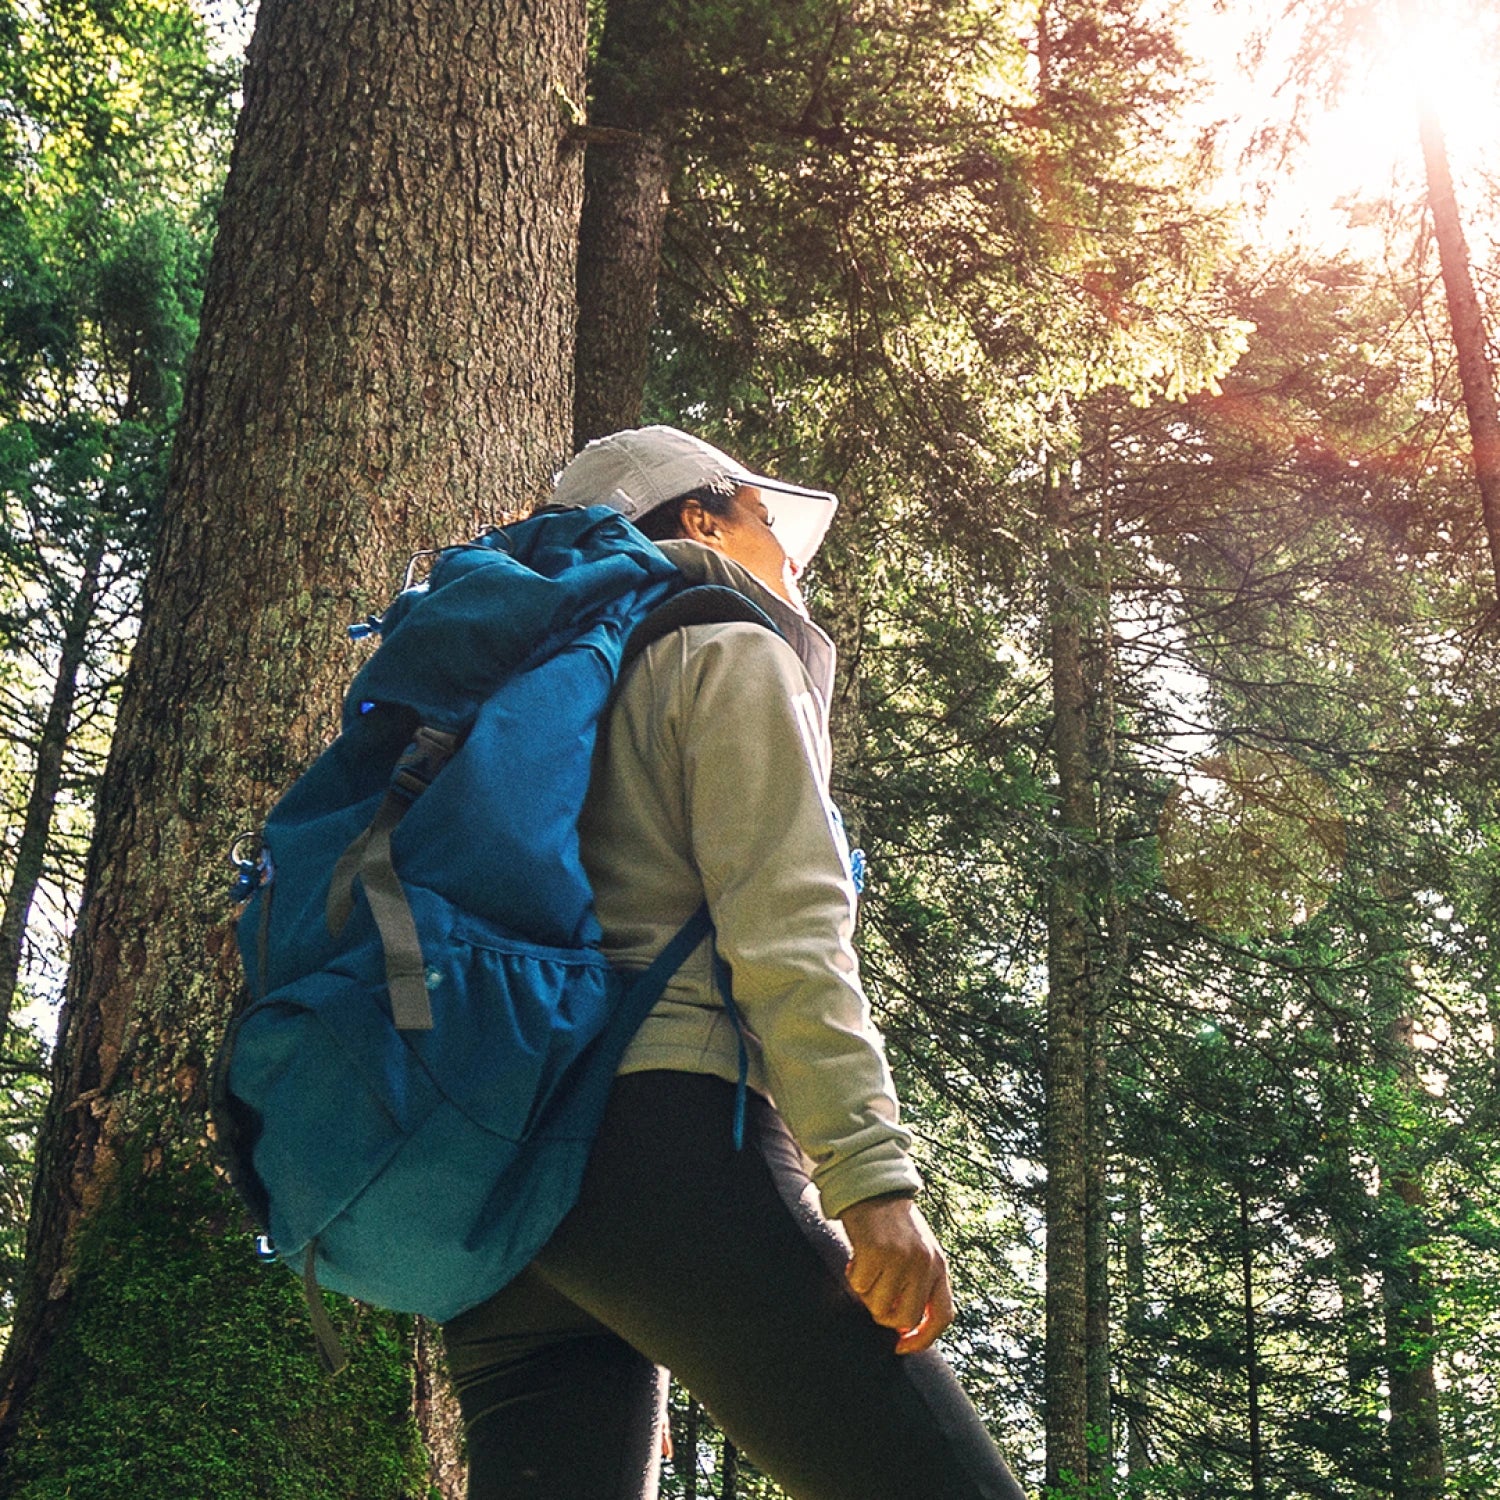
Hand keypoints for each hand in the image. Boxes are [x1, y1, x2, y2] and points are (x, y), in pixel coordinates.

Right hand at [839, 1195, 954, 1353]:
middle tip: (875, 1296)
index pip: (943, 1316)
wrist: (874, 1186)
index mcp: (939, 1266)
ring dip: (866, 1292)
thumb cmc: (892, 1224)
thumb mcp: (918, 1252)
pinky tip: (857, 1257)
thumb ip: (919, 1283)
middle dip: (885, 1316)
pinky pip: (860, 1285)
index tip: (902, 1346)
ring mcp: (901, 1258)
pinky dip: (854, 1276)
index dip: (923, 1339)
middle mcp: (924, 1264)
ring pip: (878, 1305)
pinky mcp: (876, 1251)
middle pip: (906, 1319)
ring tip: (867, 1268)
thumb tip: (906, 1326)